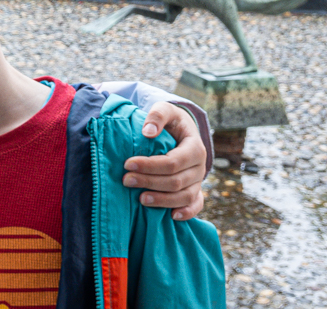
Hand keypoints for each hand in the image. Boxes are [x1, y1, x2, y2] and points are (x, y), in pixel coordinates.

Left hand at [123, 102, 206, 220]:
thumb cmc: (171, 121)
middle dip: (150, 182)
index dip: (150, 165)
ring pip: (185, 196)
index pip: (173, 162)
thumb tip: (147, 132)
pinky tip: (171, 216)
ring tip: (140, 199)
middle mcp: (200, 166)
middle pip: (176, 181)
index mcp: (195, 147)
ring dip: (163, 200)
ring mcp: (199, 181)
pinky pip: (196, 205)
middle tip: (126, 180)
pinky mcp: (196, 191)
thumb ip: (157, 116)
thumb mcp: (165, 110)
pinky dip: (187, 213)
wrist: (182, 130)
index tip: (128, 164)